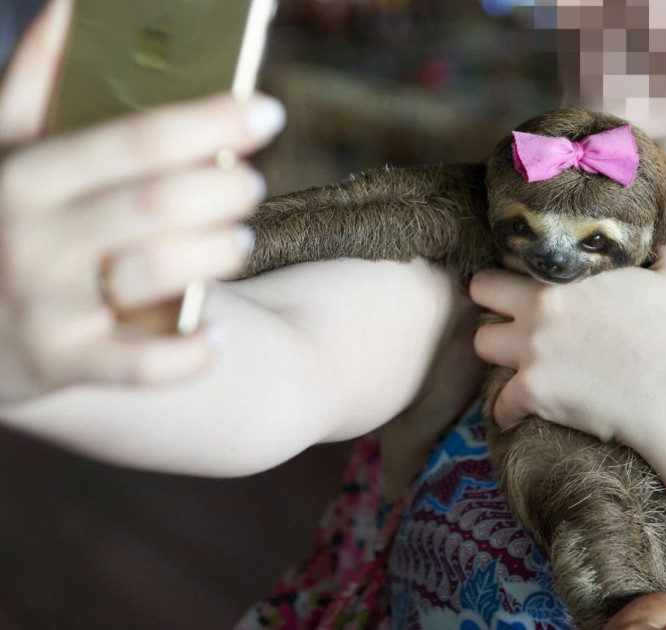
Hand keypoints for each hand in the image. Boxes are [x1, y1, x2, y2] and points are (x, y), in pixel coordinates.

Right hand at [0, 0, 285, 401]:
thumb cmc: (3, 218)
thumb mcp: (4, 151)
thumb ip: (32, 84)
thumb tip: (73, 7)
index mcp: (25, 175)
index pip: (136, 138)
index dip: (210, 119)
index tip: (267, 110)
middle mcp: (32, 239)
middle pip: (154, 206)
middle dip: (220, 190)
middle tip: (249, 181)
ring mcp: (46, 307)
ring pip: (153, 278)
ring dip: (212, 256)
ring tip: (239, 240)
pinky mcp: (62, 365)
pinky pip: (137, 367)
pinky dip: (186, 354)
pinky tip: (217, 334)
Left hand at [470, 241, 665, 447]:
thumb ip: (665, 246)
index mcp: (563, 279)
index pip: (512, 256)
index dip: (517, 266)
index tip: (525, 278)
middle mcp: (538, 312)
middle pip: (479, 290)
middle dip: (490, 299)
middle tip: (508, 312)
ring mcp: (531, 354)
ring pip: (481, 344)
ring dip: (497, 349)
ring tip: (516, 357)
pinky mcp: (533, 394)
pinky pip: (498, 404)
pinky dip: (506, 410)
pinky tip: (517, 412)